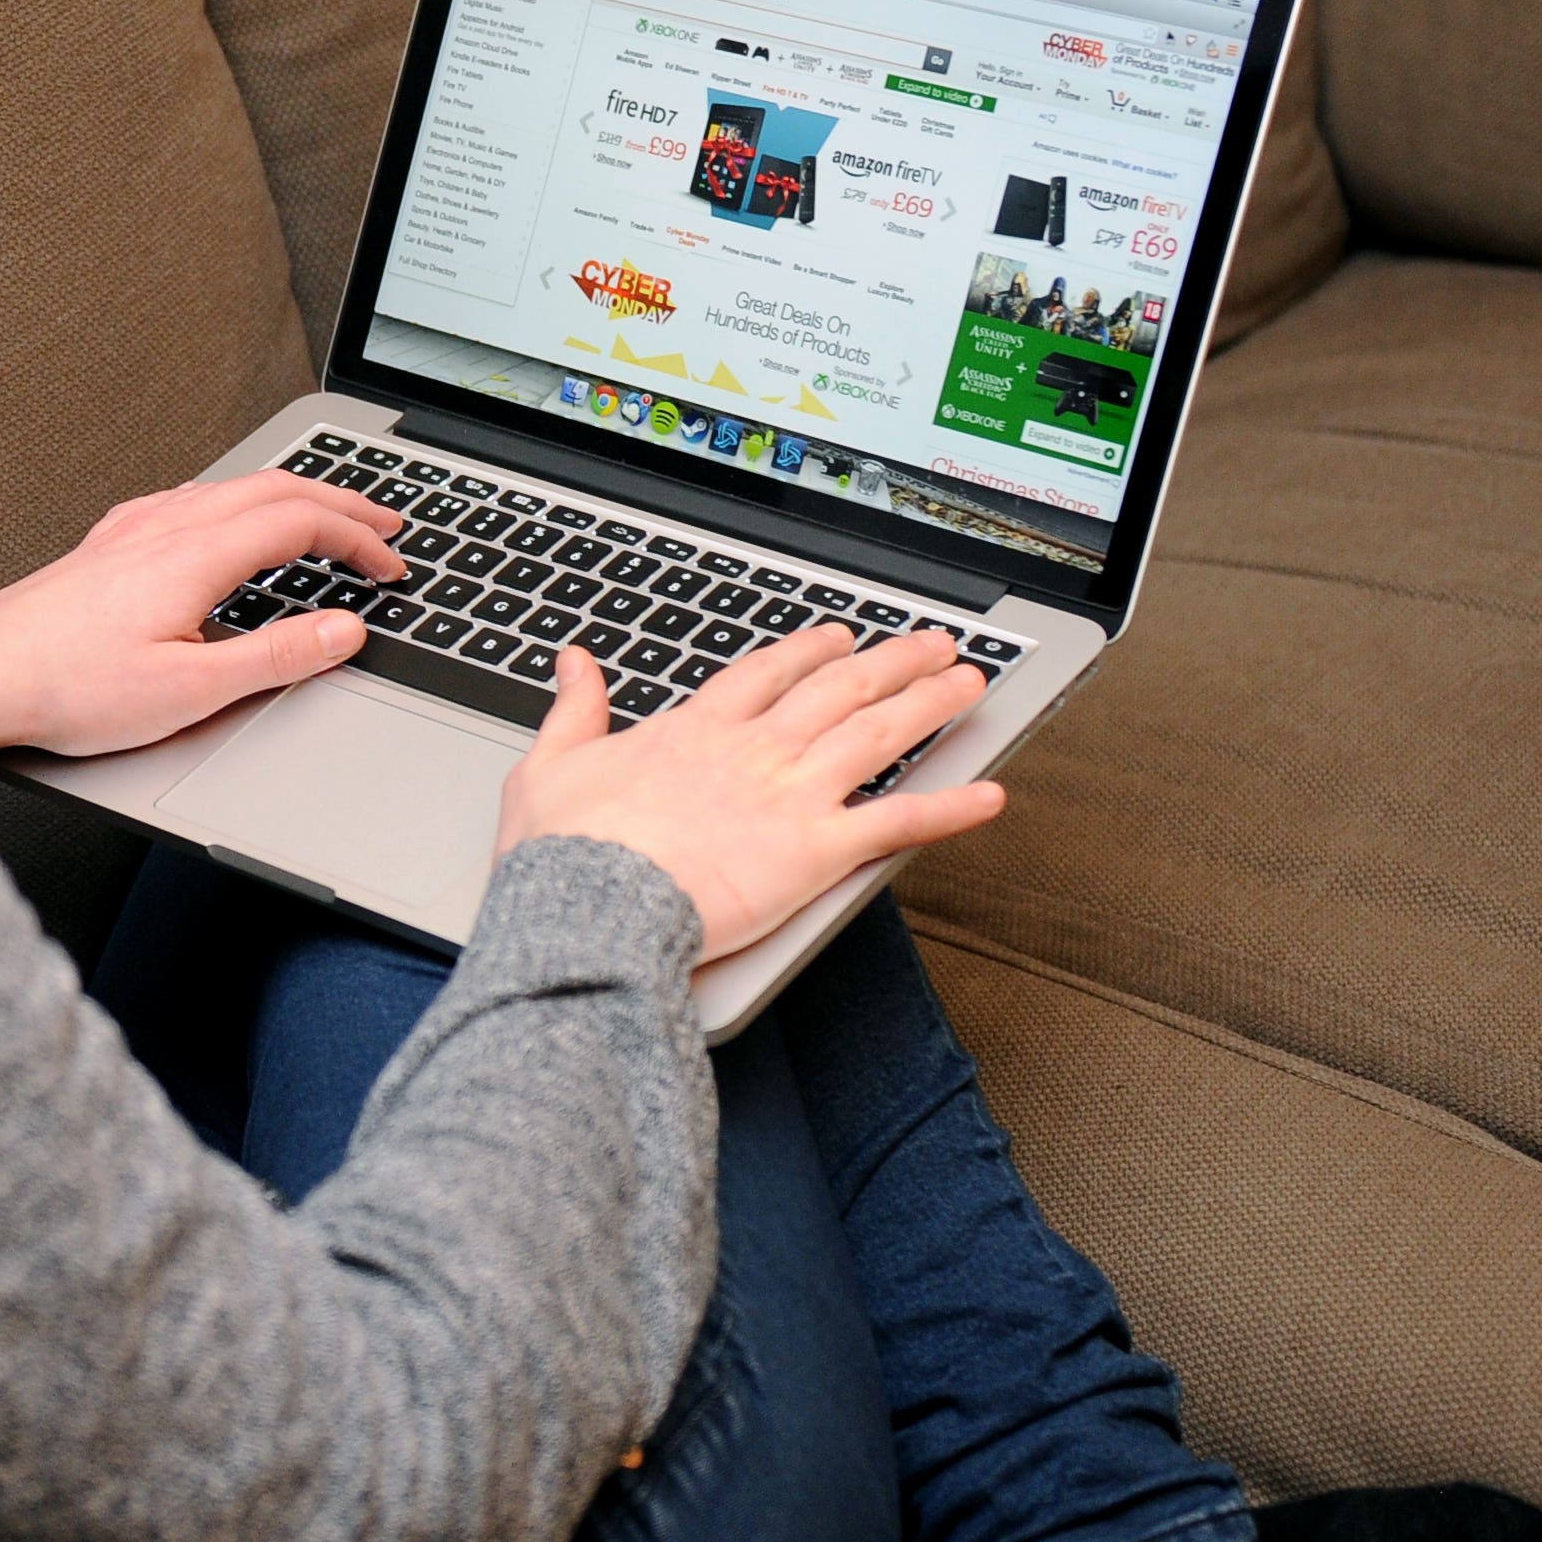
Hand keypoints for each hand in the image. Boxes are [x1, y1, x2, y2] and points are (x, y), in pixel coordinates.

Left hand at [0, 470, 407, 760]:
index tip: (391, 564)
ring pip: (231, 489)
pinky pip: (190, 500)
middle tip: (385, 522)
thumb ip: (275, 656)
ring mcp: (130, 530)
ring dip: (290, 498)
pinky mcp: (106, 545)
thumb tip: (341, 630)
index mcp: (194, 554)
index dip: (358, 539)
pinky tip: (227, 525)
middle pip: (273, 489)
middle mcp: (163, 527)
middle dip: (340, 501)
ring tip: (323, 517)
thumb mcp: (190, 691)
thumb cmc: (65, 689)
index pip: (301, 521)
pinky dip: (238, 504)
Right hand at [496, 624, 1007, 959]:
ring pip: (878, 735)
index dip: (809, 651)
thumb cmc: (566, 848)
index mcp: (697, 730)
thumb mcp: (550, 764)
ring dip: (930, 705)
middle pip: (840, 690)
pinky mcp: (817, 850)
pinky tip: (990, 795)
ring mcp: (792, 795)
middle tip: (933, 645)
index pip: (767, 674)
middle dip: (893, 662)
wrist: (591, 903)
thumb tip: (574, 663)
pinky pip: (898, 823)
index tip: (839, 638)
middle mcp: (756, 750)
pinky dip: (950, 809)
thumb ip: (574, 710)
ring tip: (969, 684)